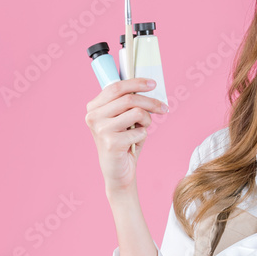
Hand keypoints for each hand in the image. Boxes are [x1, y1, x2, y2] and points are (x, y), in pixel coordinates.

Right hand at [84, 77, 167, 199]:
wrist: (118, 172)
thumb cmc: (123, 142)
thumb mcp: (123, 119)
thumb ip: (128, 103)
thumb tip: (147, 86)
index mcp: (94, 107)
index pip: (116, 87)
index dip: (136, 83)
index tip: (153, 84)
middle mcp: (93, 117)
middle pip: (129, 98)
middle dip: (151, 102)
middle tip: (163, 108)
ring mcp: (100, 130)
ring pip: (136, 112)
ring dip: (147, 121)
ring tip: (143, 129)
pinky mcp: (111, 143)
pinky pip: (139, 131)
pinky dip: (143, 136)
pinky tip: (135, 143)